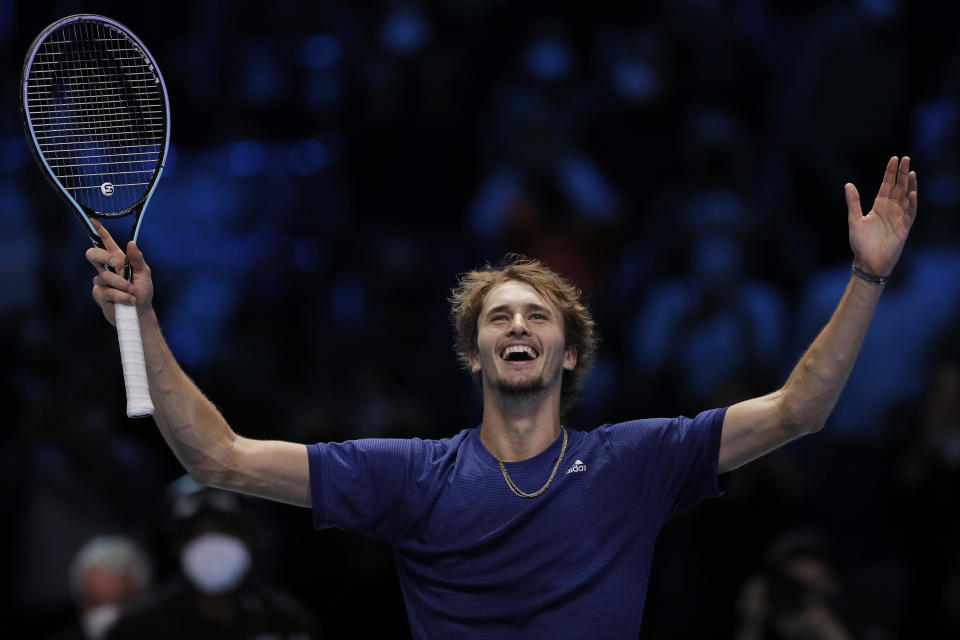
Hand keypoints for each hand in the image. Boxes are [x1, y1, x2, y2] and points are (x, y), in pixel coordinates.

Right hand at [85, 218, 153, 325]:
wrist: (140, 313)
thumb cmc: (143, 292)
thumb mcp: (144, 274)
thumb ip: (137, 259)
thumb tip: (132, 243)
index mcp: (118, 260)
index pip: (106, 243)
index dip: (99, 231)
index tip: (92, 219)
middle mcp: (106, 269)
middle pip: (93, 255)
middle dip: (103, 256)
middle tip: (117, 262)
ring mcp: (101, 282)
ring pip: (104, 276)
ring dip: (123, 285)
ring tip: (132, 293)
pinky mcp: (99, 295)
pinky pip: (106, 291)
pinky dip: (121, 296)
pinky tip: (128, 301)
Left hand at [845, 156, 917, 276]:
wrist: (867, 262)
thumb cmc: (860, 243)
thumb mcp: (854, 220)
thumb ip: (853, 203)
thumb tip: (848, 184)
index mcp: (879, 206)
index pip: (887, 185)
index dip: (891, 173)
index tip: (894, 159)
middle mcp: (891, 209)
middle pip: (898, 187)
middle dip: (902, 173)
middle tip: (905, 158)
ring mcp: (899, 217)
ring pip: (907, 197)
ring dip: (910, 185)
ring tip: (911, 172)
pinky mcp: (904, 228)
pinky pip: (910, 213)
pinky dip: (912, 203)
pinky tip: (912, 193)